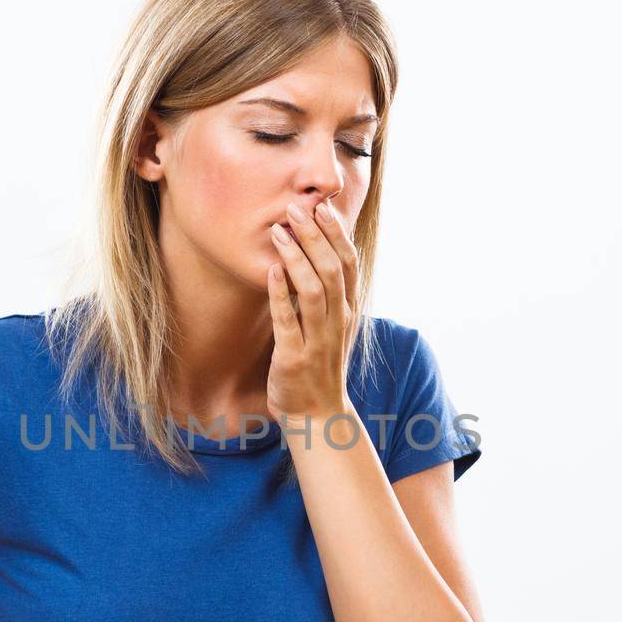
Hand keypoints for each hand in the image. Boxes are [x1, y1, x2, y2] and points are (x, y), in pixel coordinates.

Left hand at [266, 199, 358, 423]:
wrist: (316, 414)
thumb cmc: (320, 364)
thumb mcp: (332, 325)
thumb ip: (327, 292)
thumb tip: (316, 251)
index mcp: (348, 312)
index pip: (349, 264)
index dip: (337, 234)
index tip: (323, 206)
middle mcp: (338, 323)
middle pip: (332, 271)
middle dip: (316, 237)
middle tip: (297, 208)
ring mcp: (318, 341)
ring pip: (314, 292)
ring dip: (297, 259)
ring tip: (280, 232)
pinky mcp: (294, 358)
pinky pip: (288, 322)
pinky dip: (280, 295)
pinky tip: (271, 272)